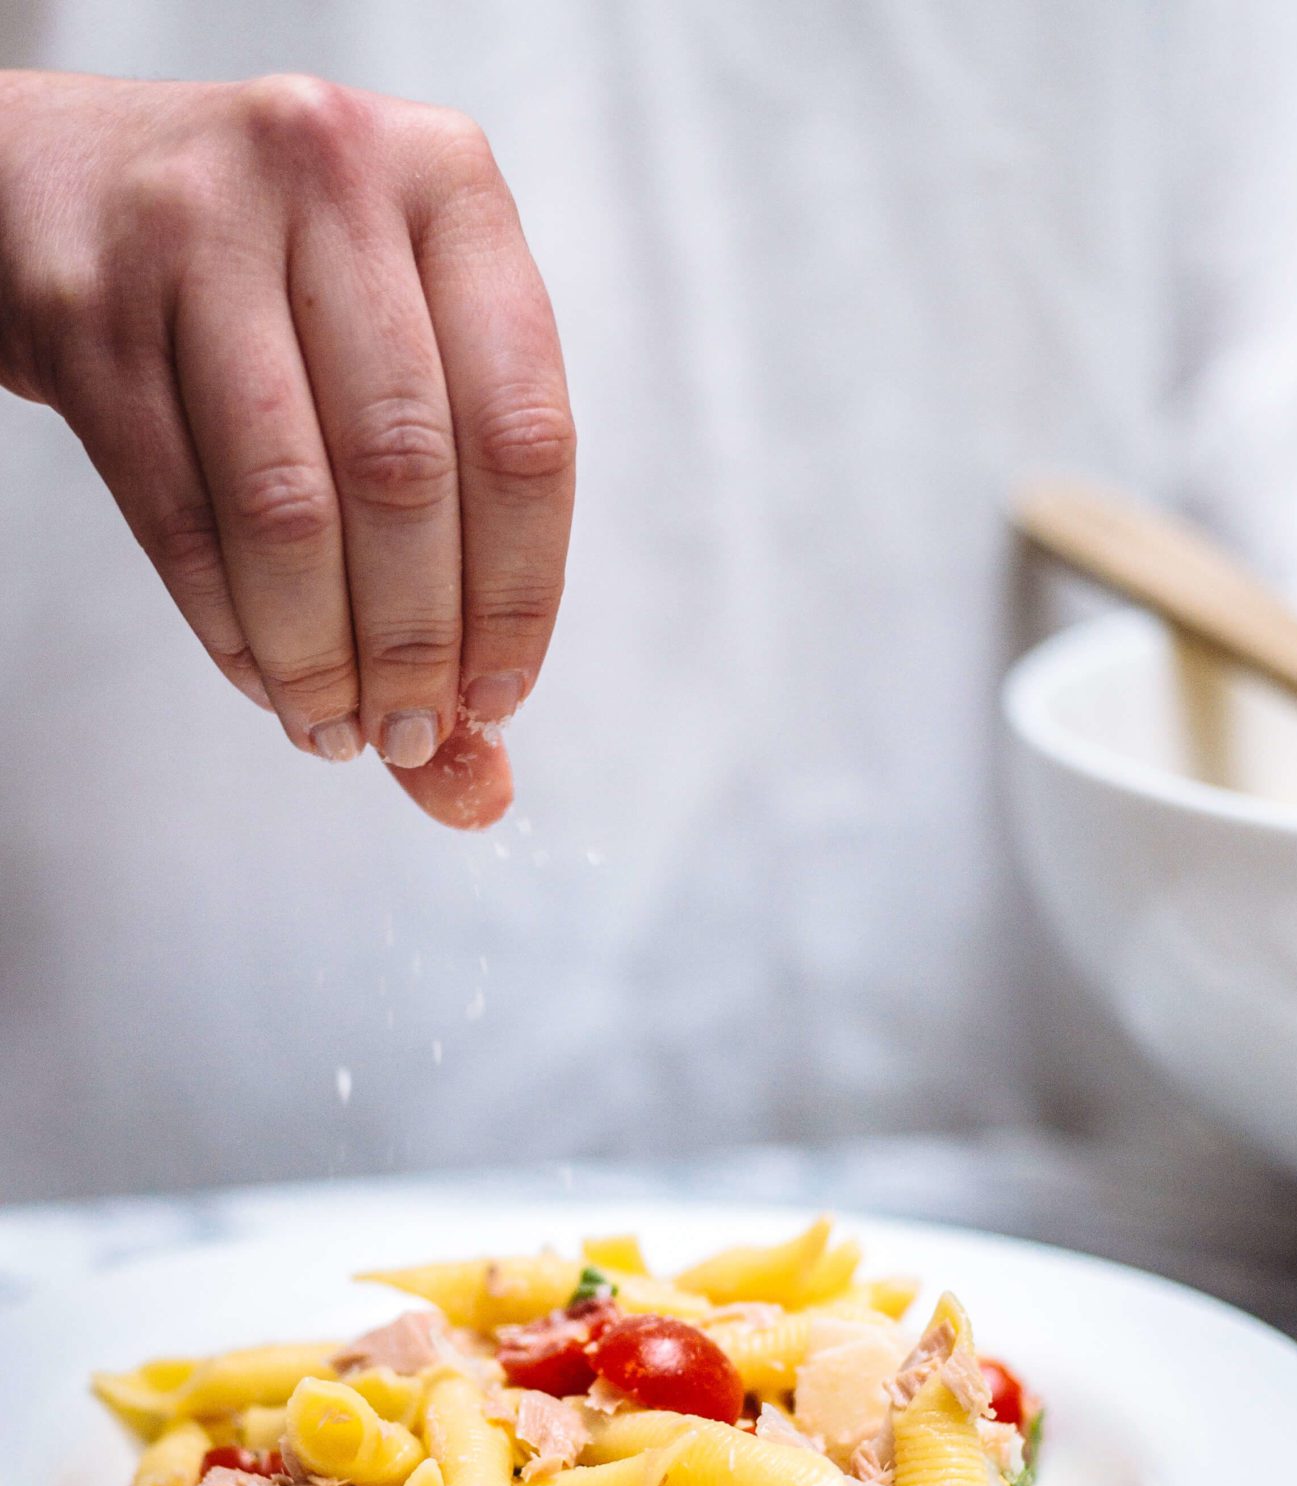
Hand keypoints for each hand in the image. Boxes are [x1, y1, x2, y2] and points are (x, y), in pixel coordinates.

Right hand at [0, 71, 575, 826]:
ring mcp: (198, 229)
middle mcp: (331, 175)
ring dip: (320, 656)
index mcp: (449, 183)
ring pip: (289, 504)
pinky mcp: (89, 305)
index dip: (519, 596)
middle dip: (415, 646)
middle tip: (407, 736)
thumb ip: (461, 538)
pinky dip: (232, 630)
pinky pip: (178, 515)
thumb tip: (477, 788)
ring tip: (335, 729)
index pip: (523, 432)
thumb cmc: (274, 289)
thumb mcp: (390, 354)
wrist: (62, 183)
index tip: (497, 697)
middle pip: (405, 476)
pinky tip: (265, 682)